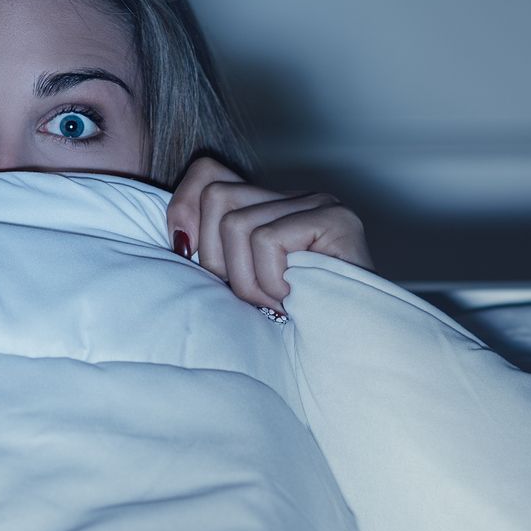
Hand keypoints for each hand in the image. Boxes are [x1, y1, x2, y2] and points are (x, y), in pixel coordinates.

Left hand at [165, 155, 374, 310]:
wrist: (351, 356)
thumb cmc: (294, 329)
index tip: (187, 256)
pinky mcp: (335, 219)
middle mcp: (296, 195)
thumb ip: (214, 255)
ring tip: (279, 303)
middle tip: (251, 297)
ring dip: (250, 282)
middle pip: (216, 197)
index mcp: (271, 206)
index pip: (207, 173)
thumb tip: (178, 240)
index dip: (185, 210)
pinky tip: (297, 298)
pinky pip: (268, 241)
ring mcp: (319, 202)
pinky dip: (273, 282)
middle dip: (218, 260)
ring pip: (236, 224)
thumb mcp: (239, 287)